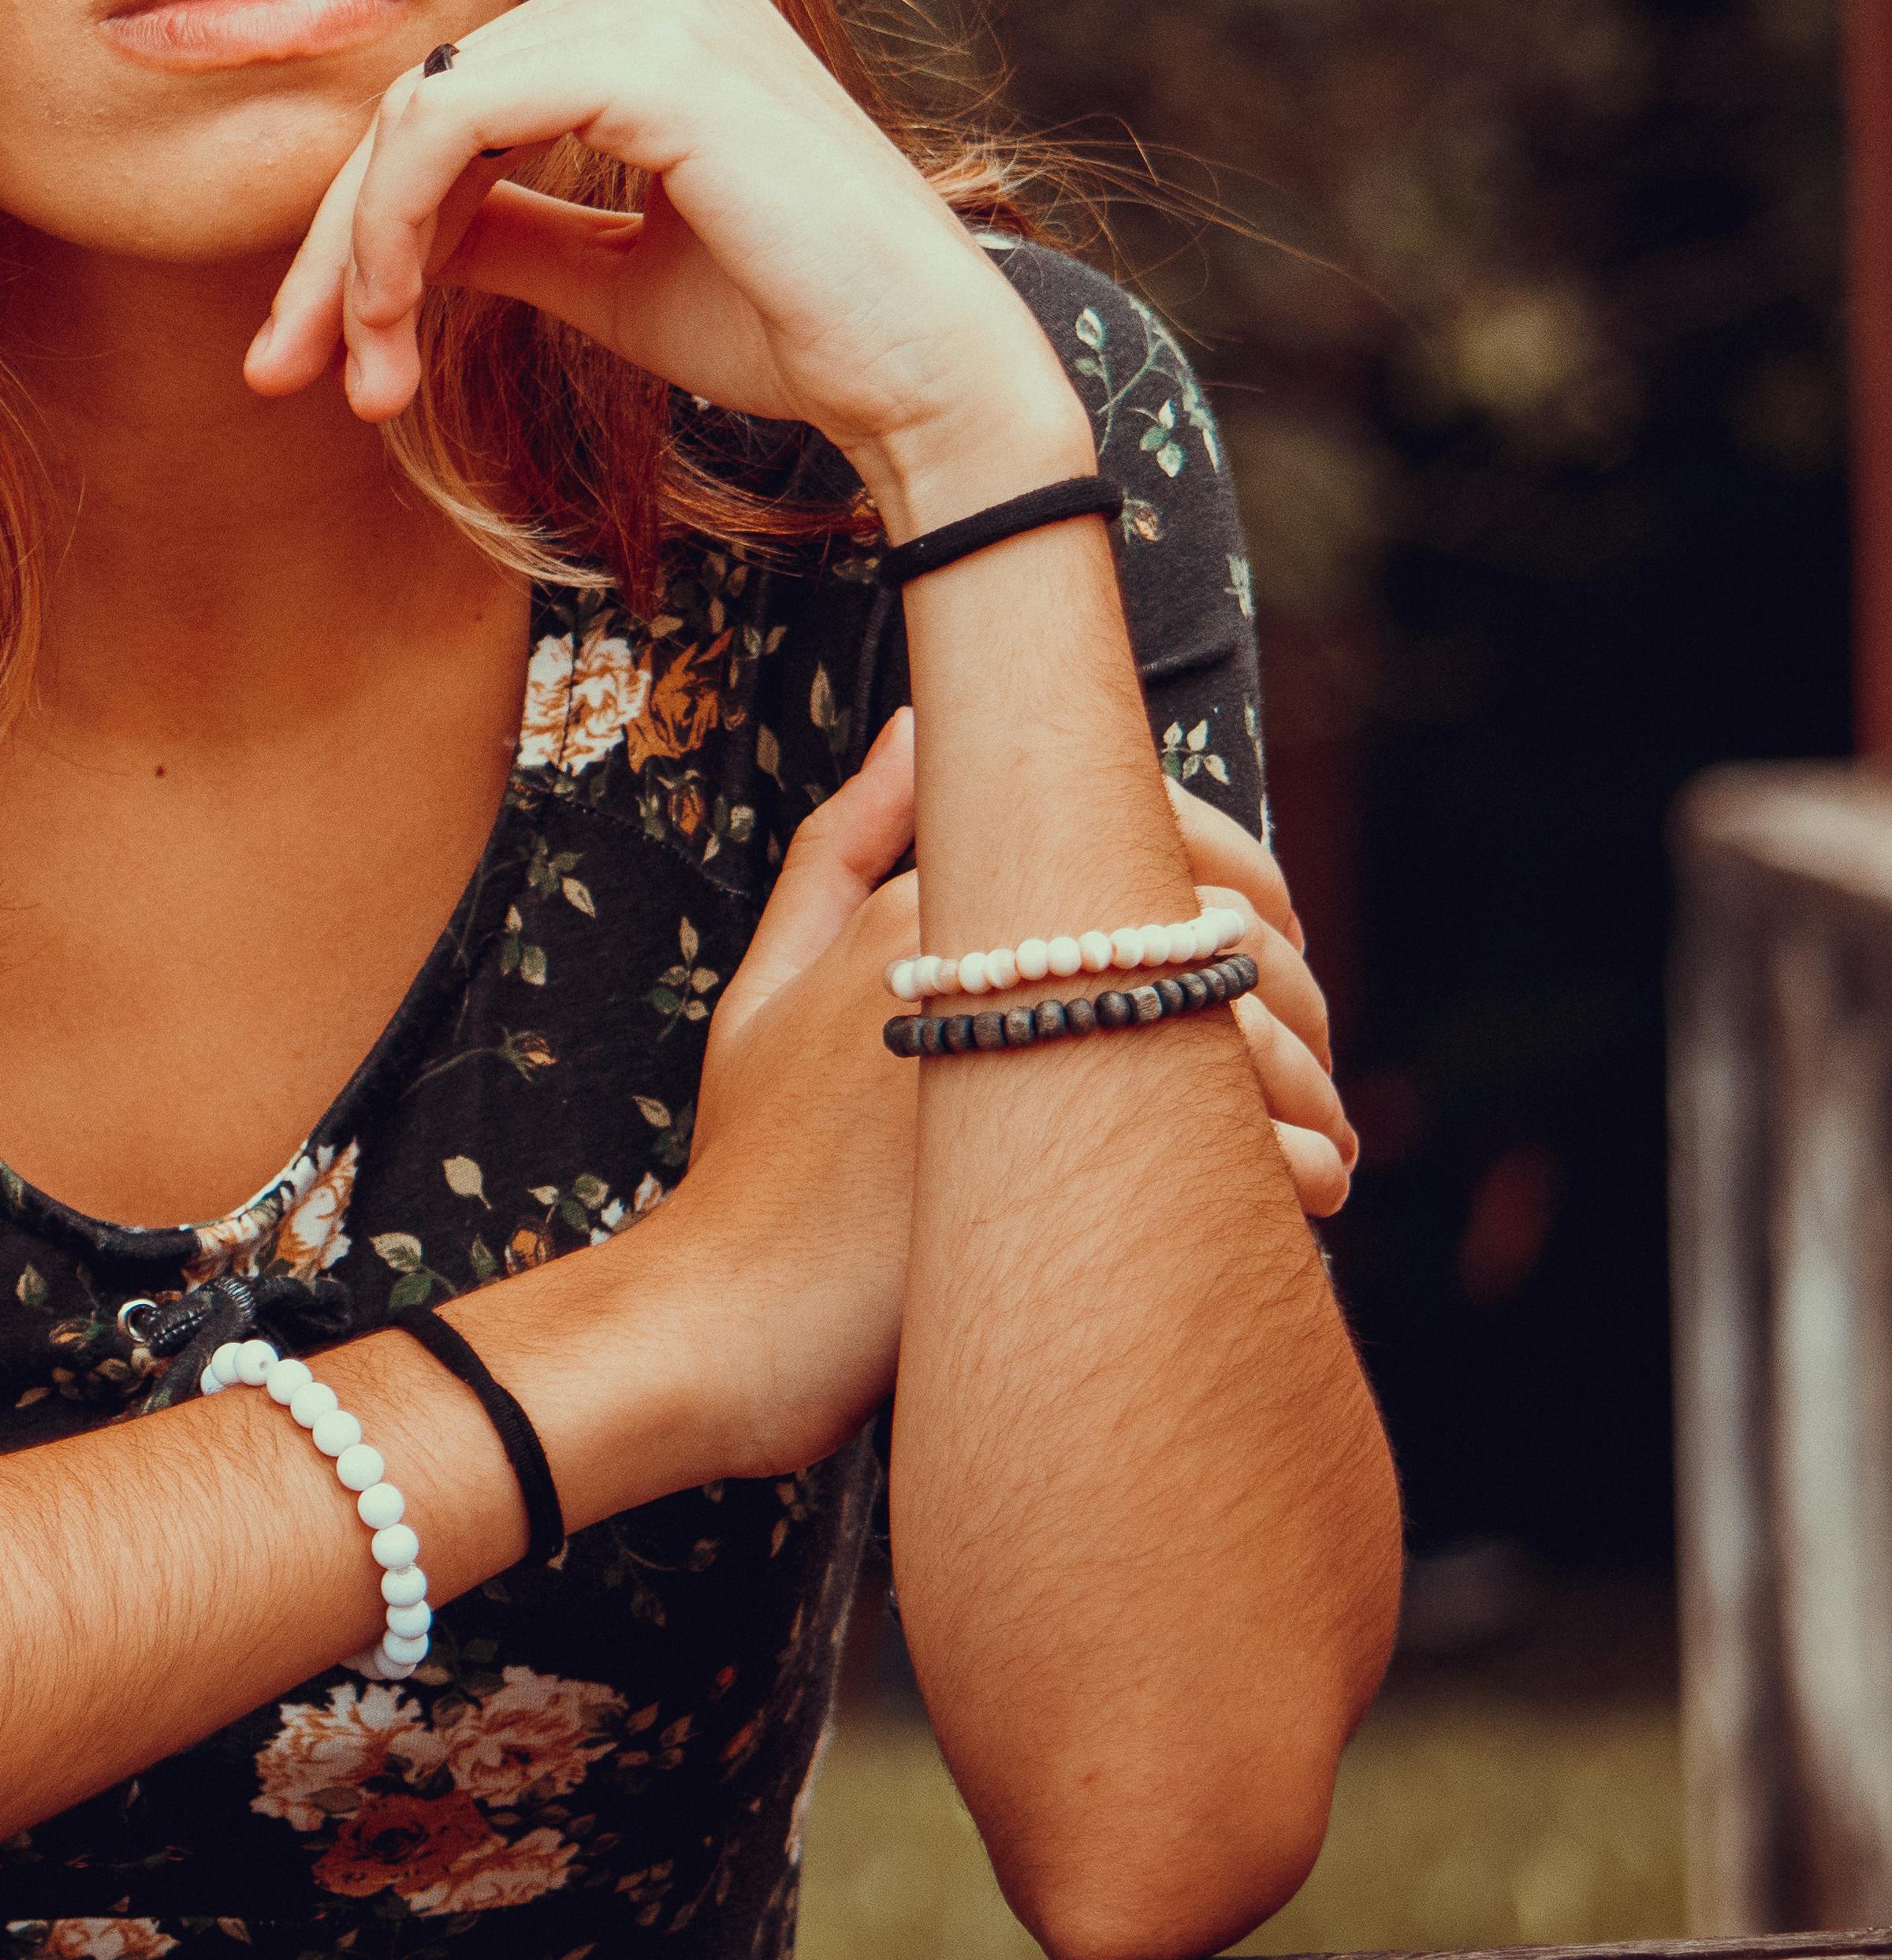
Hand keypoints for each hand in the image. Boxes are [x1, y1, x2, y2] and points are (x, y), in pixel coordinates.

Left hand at [244, 0, 1081, 526]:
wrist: (920, 376)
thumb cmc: (788, 324)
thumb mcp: (606, 271)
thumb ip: (500, 228)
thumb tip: (385, 233)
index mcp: (656, 3)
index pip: (457, 97)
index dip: (365, 224)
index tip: (318, 351)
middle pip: (423, 101)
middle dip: (340, 247)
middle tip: (285, 369)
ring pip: (418, 117)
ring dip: (361, 258)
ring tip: (361, 378)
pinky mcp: (649, 57)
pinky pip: (451, 127)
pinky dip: (394, 226)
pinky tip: (392, 321)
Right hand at [627, 734, 1360, 1484]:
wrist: (728, 1316)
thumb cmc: (752, 1161)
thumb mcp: (766, 981)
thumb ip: (841, 849)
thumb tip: (908, 729)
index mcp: (937, 901)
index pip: (1147, 830)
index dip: (1237, 872)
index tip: (1260, 935)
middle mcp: (1000, 962)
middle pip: (1219, 927)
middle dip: (1289, 983)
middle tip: (1299, 1048)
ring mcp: (1047, 1065)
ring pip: (1253, 1032)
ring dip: (1309, 1080)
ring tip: (1316, 1142)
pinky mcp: (1089, 1175)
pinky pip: (1253, 1146)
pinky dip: (1299, 1163)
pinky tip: (1300, 1193)